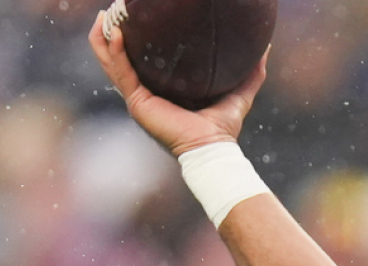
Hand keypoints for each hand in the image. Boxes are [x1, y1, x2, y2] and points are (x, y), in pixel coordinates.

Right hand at [88, 11, 267, 156]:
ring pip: (111, 63)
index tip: (134, 18)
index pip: (141, 63)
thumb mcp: (239, 93)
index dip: (133, 41)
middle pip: (119, 59)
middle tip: (110, 12)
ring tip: (102, 17)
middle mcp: (146, 94)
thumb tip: (265, 47)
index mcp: (161, 91)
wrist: (213, 149)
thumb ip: (252, 72)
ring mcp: (138, 98)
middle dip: (110, 35)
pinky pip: (121, 71)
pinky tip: (116, 32)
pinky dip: (115, 52)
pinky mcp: (138, 102)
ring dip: (102, 39)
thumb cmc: (224, 128)